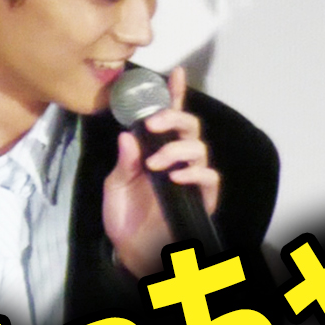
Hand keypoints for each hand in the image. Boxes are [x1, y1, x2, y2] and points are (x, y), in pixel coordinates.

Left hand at [102, 66, 220, 276]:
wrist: (132, 250)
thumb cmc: (124, 217)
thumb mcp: (115, 185)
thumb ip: (124, 161)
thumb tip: (129, 135)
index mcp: (156, 151)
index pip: (169, 119)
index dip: (174, 95)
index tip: (175, 73)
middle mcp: (178, 160)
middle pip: (189, 126)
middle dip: (173, 118)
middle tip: (152, 123)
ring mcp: (192, 177)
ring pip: (199, 147)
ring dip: (177, 149)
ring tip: (156, 162)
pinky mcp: (202, 197)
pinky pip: (209, 177)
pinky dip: (193, 172)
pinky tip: (176, 176)